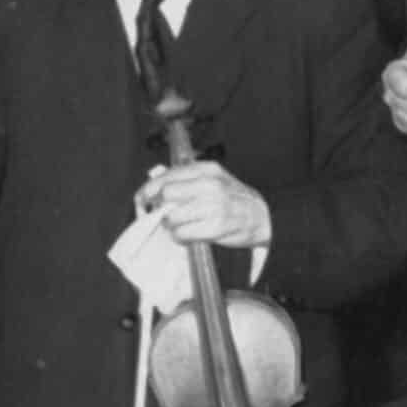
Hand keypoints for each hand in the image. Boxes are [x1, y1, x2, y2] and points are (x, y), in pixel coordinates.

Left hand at [137, 163, 271, 249]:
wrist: (263, 217)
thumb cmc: (234, 200)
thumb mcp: (213, 179)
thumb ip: (187, 180)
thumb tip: (154, 189)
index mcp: (206, 169)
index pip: (166, 177)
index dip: (148, 191)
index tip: (143, 201)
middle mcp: (209, 184)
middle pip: (165, 195)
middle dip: (159, 208)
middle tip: (163, 216)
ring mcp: (214, 205)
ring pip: (172, 217)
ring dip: (170, 226)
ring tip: (180, 227)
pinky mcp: (216, 226)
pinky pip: (183, 234)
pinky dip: (180, 237)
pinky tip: (187, 236)